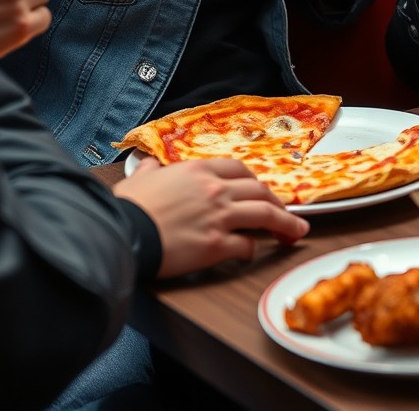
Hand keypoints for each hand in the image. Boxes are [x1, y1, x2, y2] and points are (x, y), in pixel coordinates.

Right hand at [114, 157, 309, 277]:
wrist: (123, 232)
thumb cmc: (129, 208)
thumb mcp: (138, 179)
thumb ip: (149, 170)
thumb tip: (148, 165)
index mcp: (199, 170)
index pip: (239, 169)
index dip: (254, 181)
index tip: (260, 190)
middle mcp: (215, 189)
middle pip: (259, 190)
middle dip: (278, 202)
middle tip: (287, 214)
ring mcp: (219, 216)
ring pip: (265, 214)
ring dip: (285, 224)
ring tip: (296, 233)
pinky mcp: (216, 244)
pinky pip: (246, 245)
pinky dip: (252, 250)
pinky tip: (251, 254)